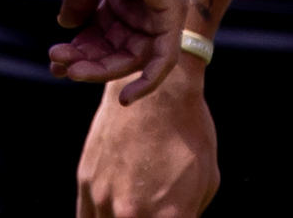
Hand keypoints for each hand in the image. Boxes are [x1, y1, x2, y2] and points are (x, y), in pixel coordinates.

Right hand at [50, 0, 185, 101]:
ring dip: (102, 70)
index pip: (104, 35)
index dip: (79, 50)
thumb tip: (67, 28)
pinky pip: (164, 59)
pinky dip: (148, 81)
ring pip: (134, 58)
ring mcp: (161, 10)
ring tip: (71, 69)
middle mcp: (146, 4)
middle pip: (117, 50)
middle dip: (86, 62)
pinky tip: (125, 98)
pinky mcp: (171, 13)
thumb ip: (79, 1)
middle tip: (57, 66)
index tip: (53, 56)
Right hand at [76, 58, 218, 217]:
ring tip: (135, 210)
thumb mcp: (206, 181)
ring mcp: (103, 198)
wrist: (157, 88)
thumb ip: (188, 214)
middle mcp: (131, 212)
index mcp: (168, 216)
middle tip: (152, 214)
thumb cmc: (189, 132)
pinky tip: (113, 214)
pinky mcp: (86, 182)